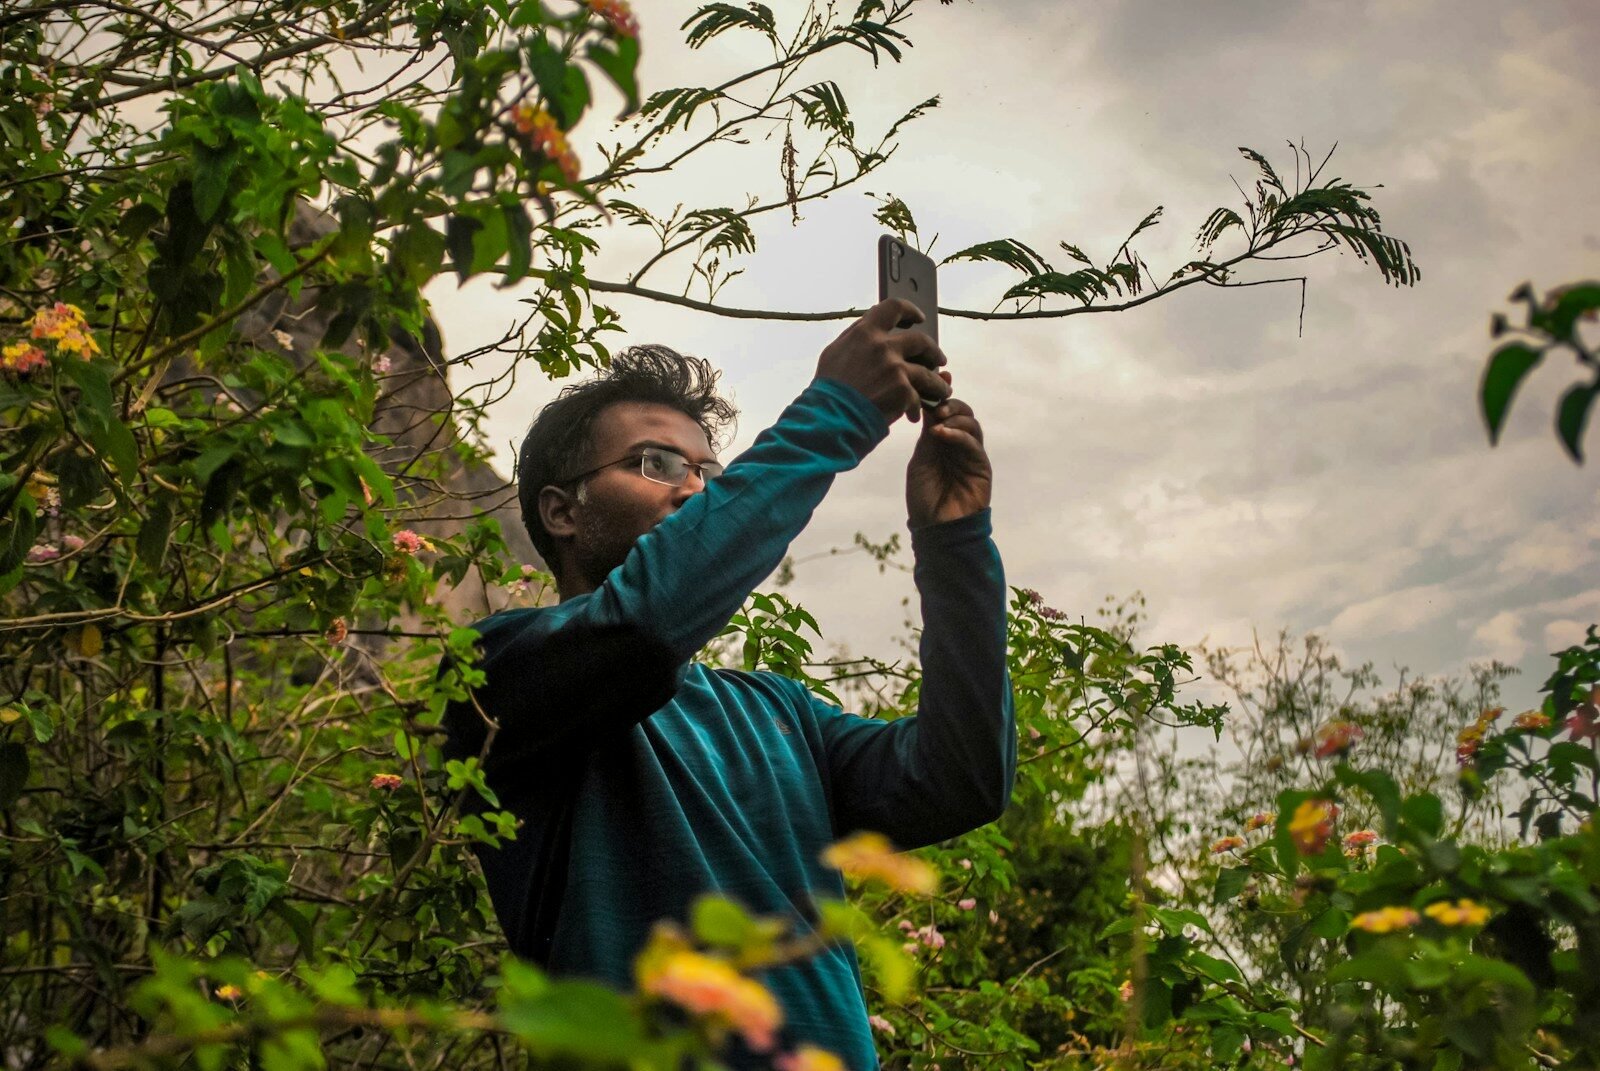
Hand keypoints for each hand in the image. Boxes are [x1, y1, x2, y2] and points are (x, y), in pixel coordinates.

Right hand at [814, 298, 950, 424]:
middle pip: (921, 341)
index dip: (910, 310)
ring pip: (929, 373)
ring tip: (941, 392)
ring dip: (937, 383)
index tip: (919, 318)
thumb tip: (867, 325)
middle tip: (938, 360)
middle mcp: (883, 347)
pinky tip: (912, 415)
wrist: (829, 420)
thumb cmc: (828, 390)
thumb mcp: (834, 354)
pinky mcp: (903, 392)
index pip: (894, 307)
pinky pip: (919, 398)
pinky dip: (916, 408)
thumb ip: (854, 337)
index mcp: (865, 333)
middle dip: (933, 351)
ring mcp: (895, 369)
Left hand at [906, 384, 991, 527]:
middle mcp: (959, 446)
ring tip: (939, 420)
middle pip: (963, 413)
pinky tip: (942, 434)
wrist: (935, 530)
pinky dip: (958, 435)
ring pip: (972, 425)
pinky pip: (973, 444)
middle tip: (936, 405)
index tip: (937, 377)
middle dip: (951, 403)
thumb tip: (928, 404)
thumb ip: (928, 434)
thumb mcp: (921, 459)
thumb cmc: (924, 498)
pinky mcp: (981, 468)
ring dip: (956, 417)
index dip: (942, 394)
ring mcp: (971, 456)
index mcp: (942, 442)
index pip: (946, 412)